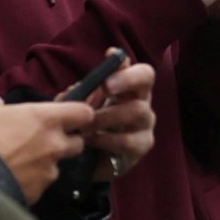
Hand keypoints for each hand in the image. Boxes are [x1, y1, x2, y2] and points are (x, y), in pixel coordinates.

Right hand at [0, 91, 91, 204]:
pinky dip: (31, 181)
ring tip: (22, 162)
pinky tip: (13, 177)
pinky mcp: (39, 192)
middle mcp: (54, 145)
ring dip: (46, 162)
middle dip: (66, 140)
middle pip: (78, 142)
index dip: (80, 113)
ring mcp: (49, 171)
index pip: (84, 113)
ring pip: (57, 165)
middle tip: (43, 139)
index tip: (70, 115)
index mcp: (46, 119)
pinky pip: (41, 184)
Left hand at [89, 62, 156, 180]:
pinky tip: (88, 140)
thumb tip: (74, 89)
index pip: (142, 72)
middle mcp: (143, 102)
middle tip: (99, 88)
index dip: (128, 66)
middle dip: (120, 82)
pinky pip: (128, 140)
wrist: (90, 160)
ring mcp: (146, 124)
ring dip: (106, 115)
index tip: (110, 59)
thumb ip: (79, 95)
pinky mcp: (142, 146)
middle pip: (145, 83)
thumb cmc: (88, 125)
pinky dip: (105, 139)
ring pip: (137, 110)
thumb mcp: (80, 106)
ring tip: (85, 124)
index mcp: (130, 88)